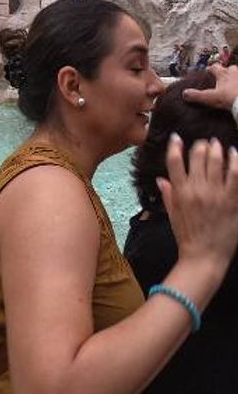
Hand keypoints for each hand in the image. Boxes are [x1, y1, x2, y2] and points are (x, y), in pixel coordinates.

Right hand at [159, 134, 237, 274]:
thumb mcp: (172, 215)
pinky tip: (234, 154)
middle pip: (197, 157)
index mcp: (180, 192)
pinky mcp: (232, 200)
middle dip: (199, 145)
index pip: (174, 162)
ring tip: (218, 144)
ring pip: (216, 162)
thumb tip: (161, 179)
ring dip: (217, 149)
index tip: (176, 137)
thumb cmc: (187, 237)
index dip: (175, 146)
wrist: (205, 256)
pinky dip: (235, 161)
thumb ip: (168, 195)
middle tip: (203, 142)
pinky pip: (235, 175)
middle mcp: (196, 190)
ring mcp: (216, 194)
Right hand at [183, 64, 237, 111]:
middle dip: (226, 72)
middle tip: (223, 79)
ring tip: (233, 86)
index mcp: (223, 74)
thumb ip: (196, 95)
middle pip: (230, 68)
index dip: (210, 69)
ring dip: (236, 78)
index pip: (214, 67)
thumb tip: (184, 93)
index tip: (208, 72)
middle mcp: (234, 73)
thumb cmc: (230, 98)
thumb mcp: (210, 98)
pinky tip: (237, 91)